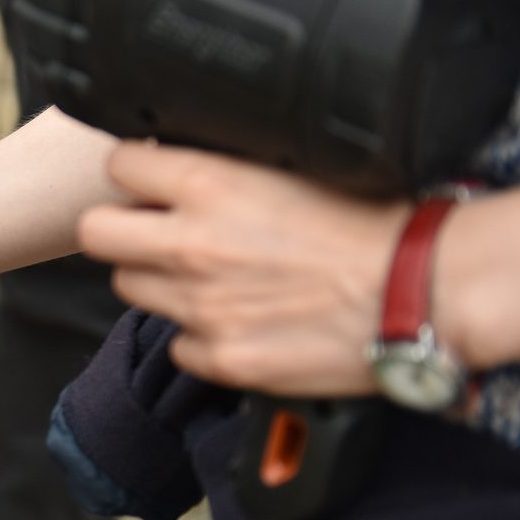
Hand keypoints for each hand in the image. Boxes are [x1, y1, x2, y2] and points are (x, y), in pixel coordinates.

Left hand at [77, 142, 410, 395]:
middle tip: (153, 230)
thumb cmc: (377, 225)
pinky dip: (198, 334)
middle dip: (121, 227)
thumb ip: (231, 165)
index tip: (149, 181)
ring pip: (131, 288)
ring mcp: (201, 306)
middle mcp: (191, 244)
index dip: (135, 172)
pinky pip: (178, 344)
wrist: (422, 291)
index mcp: (210, 185)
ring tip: (206, 276)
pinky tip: (237, 320)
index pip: (118, 165)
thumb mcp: (296, 166)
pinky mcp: (221, 357)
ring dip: (158, 280)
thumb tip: (188, 162)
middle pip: (96, 232)